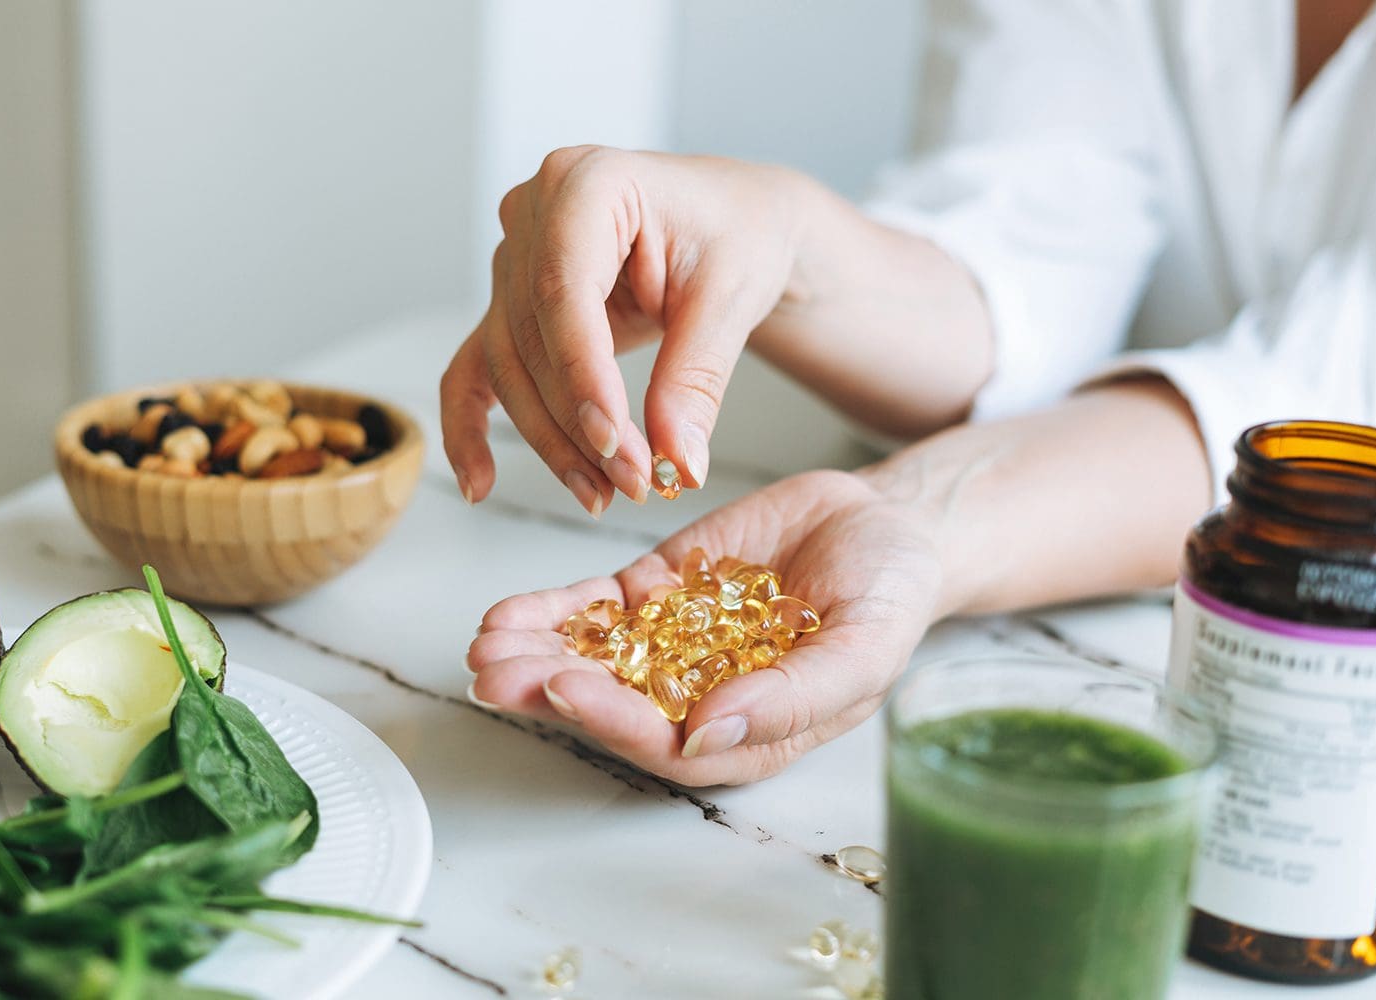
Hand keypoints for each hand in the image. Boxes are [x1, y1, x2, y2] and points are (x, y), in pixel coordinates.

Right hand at [440, 146, 807, 515]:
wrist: (738, 225)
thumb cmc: (739, 234)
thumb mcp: (732, 299)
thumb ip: (696, 379)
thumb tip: (678, 462)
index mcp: (587, 181)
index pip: (564, 290)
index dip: (582, 374)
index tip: (614, 442)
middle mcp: (533, 211)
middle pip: (531, 338)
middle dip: (578, 422)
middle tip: (632, 483)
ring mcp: (515, 257)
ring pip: (509, 366)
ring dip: (552, 439)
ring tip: (603, 493)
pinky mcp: (512, 304)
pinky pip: (476, 368)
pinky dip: (471, 426)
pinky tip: (481, 483)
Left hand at [466, 470, 940, 784]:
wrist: (886, 524)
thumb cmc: (891, 597)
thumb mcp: (863, 649)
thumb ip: (791, 697)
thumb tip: (706, 736)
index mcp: (746, 731)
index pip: (667, 743)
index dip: (614, 721)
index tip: (566, 690)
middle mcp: (699, 697)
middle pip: (612, 705)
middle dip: (548, 690)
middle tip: (494, 674)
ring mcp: (673, 643)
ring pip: (592, 657)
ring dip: (534, 654)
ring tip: (485, 644)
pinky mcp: (658, 593)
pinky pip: (595, 608)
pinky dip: (551, 611)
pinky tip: (506, 614)